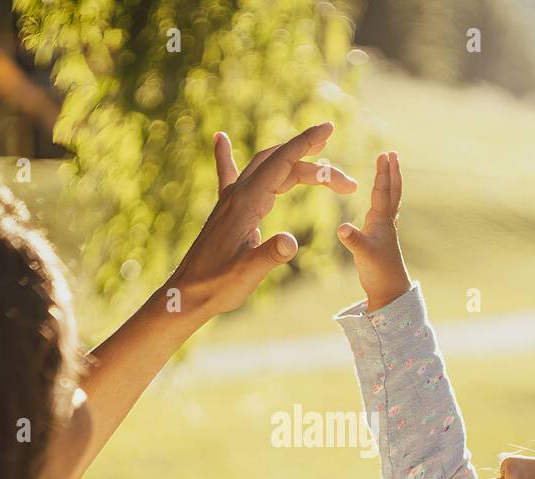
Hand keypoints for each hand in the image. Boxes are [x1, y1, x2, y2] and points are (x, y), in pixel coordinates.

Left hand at [166, 122, 356, 320]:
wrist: (188, 294)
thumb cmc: (218, 285)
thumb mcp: (248, 272)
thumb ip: (270, 255)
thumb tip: (291, 242)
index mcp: (246, 202)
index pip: (282, 163)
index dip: (306, 143)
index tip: (328, 127)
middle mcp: (238, 194)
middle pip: (281, 163)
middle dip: (314, 164)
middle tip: (346, 182)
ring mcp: (231, 199)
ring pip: (266, 167)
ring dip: (293, 162)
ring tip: (321, 162)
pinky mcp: (227, 209)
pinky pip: (230, 174)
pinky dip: (227, 154)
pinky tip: (219, 138)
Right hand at [336, 152, 411, 312]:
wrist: (390, 291)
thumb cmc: (378, 272)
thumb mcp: (362, 254)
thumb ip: (352, 240)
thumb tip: (342, 228)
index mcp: (381, 221)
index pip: (382, 191)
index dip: (382, 172)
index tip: (384, 154)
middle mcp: (387, 222)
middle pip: (392, 191)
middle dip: (392, 172)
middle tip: (392, 154)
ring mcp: (387, 230)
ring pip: (391, 200)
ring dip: (391, 183)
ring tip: (391, 170)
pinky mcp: (383, 239)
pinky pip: (387, 213)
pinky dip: (386, 201)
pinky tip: (383, 202)